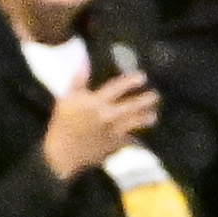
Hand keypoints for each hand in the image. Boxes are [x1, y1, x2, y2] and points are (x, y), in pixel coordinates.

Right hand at [40, 65, 155, 179]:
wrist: (63, 153)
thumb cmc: (63, 124)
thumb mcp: (66, 100)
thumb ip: (78, 81)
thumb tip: (83, 62)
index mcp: (96, 103)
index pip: (117, 88)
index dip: (131, 81)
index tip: (142, 77)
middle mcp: (108, 116)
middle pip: (133, 106)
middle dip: (146, 100)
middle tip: (155, 95)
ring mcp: (114, 131)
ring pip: (137, 123)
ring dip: (147, 118)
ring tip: (153, 116)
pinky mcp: (115, 145)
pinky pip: (131, 140)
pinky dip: (136, 137)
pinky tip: (140, 135)